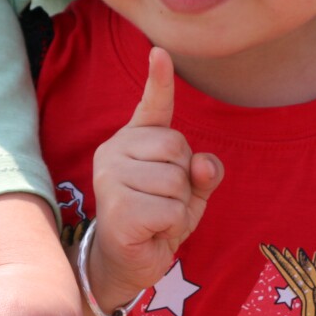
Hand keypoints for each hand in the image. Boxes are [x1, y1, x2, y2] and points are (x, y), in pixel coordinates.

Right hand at [85, 47, 222, 308]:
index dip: (159, 80)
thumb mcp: (190, 192)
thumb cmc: (158, 219)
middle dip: (184, 180)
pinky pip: (171, 208)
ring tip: (156, 218)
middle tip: (163, 201)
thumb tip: (204, 162)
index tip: (160, 52)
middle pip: (178, 147)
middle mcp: (114, 151)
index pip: (152, 106)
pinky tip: (152, 231)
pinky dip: (172, 225)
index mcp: (133, 140)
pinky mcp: (117, 208)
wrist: (128, 262)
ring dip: (179, 207)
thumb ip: (204, 172)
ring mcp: (111, 178)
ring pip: (177, 180)